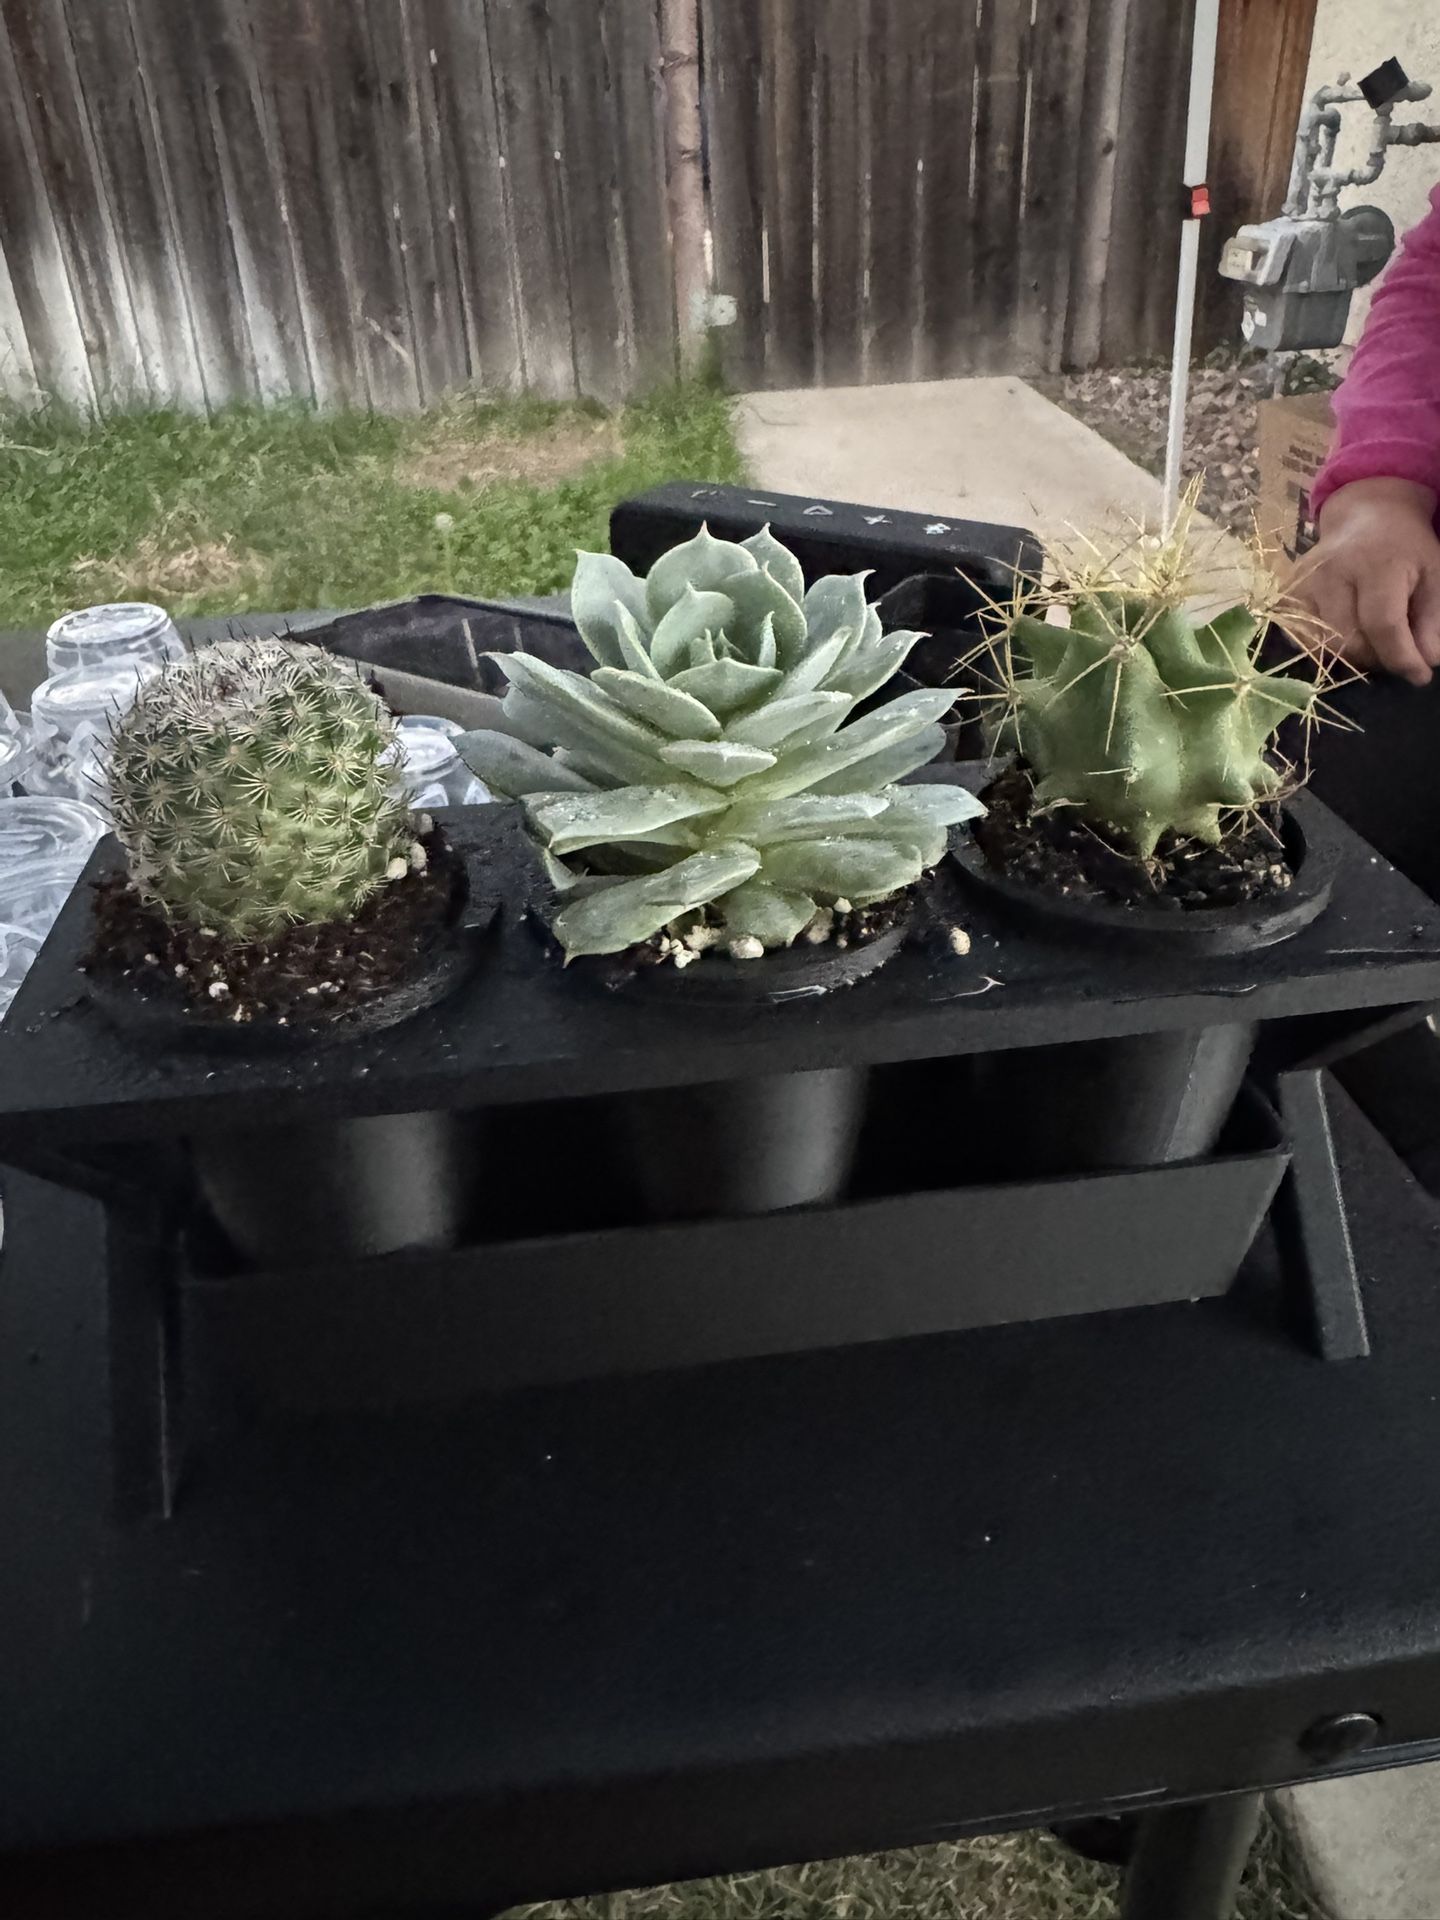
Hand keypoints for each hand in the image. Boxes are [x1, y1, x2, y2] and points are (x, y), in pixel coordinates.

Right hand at [1293, 477, 1439, 685]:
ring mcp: (1304, 583)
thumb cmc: (1405, 545)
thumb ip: (1432, 618)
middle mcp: (1332, 572)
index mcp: (1375, 563)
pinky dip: (1323, 646)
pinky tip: (1344, 634)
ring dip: (1352, 656)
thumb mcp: (1434, 572)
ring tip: (1373, 643)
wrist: (1365, 513)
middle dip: (1377, 658)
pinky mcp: (1288, 592)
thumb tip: (1426, 661)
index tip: (1419, 676)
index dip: (1401, 657)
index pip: (1382, 624)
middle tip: (1396, 652)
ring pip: (1323, 644)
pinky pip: (1301, 637)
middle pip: (1349, 640)